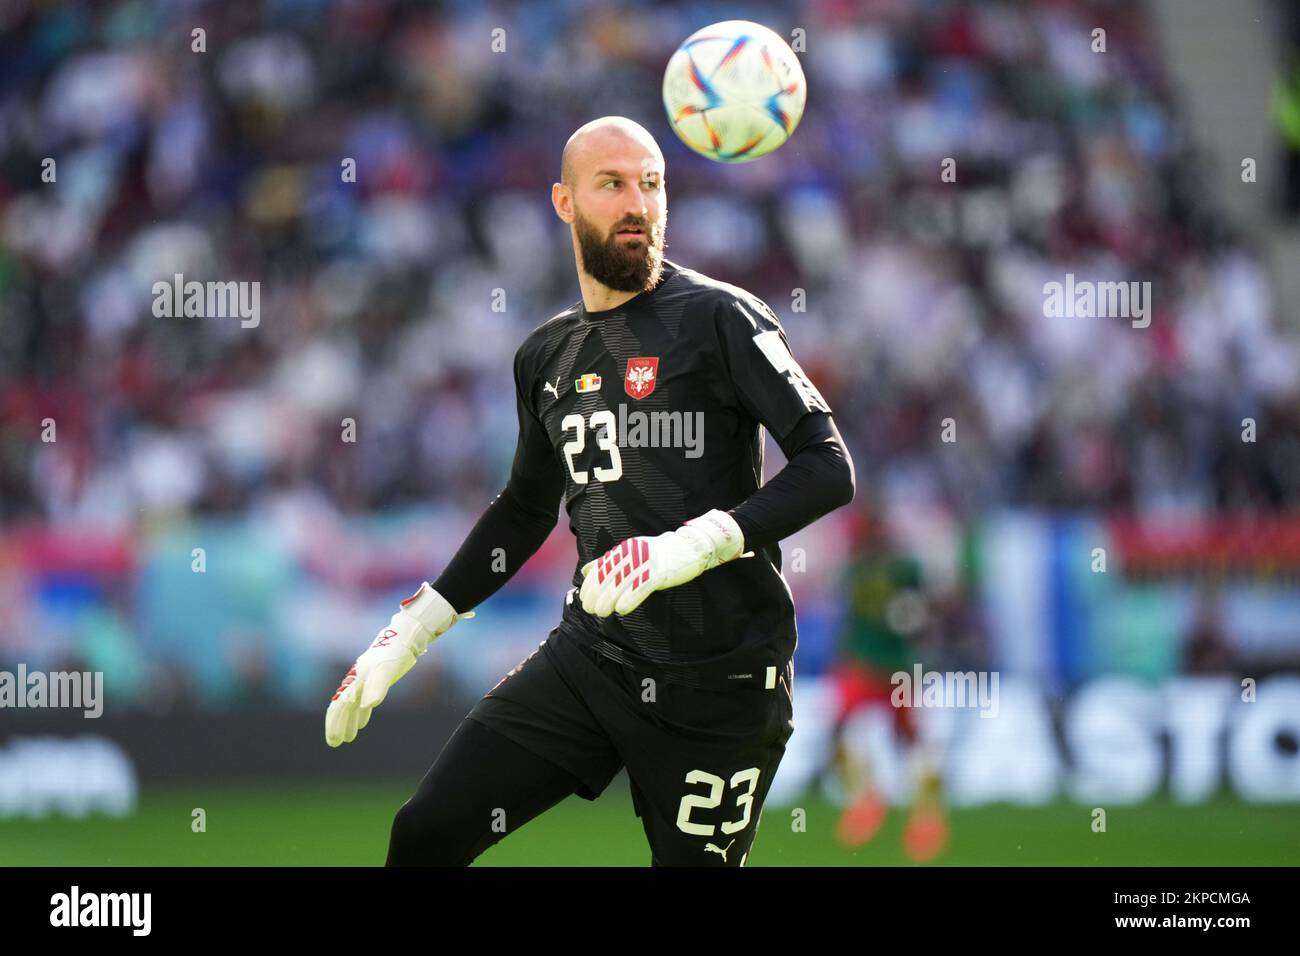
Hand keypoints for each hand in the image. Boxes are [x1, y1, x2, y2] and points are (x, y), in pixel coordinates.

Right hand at [325, 584, 469, 746]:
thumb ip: (377, 687)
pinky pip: (364, 699)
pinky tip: (363, 721)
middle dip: (338, 724)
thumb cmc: (394, 654)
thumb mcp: (386, 671)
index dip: (335, 723)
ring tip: (349, 737)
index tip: (333, 741)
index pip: (340, 706)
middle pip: (342, 706)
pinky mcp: (376, 679)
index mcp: (356, 681)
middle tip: (336, 743)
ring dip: (350, 721)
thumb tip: (369, 705)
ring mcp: (365, 680)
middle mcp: (357, 681)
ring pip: (353, 705)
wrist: (403, 637)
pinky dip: (362, 711)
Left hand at [579, 509, 744, 616]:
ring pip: (621, 584)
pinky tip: (621, 610)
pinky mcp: (659, 573)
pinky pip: (640, 588)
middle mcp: (632, 555)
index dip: (590, 585)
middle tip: (590, 609)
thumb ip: (608, 562)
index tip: (584, 599)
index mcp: (623, 550)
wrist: (688, 548)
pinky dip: (629, 599)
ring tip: (601, 613)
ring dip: (608, 600)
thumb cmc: (657, 554)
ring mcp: (645, 564)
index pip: (600, 568)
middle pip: (608, 577)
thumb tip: (586, 571)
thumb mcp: (630, 553)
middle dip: (596, 595)